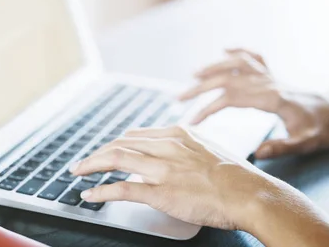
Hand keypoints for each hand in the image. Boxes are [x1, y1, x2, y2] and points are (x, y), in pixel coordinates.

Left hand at [70, 126, 328, 246]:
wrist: (249, 192)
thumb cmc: (234, 175)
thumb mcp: (207, 149)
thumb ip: (184, 149)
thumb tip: (169, 155)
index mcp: (178, 134)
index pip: (136, 134)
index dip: (116, 143)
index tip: (106, 150)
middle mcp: (167, 146)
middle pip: (121, 143)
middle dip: (98, 152)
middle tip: (84, 161)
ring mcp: (163, 169)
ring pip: (116, 159)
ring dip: (92, 165)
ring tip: (78, 171)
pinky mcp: (162, 192)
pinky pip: (123, 189)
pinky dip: (102, 190)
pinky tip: (91, 194)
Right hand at [180, 49, 328, 159]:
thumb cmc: (325, 127)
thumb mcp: (308, 142)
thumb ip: (283, 147)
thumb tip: (258, 153)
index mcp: (271, 98)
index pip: (230, 98)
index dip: (208, 108)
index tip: (192, 120)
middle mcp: (268, 82)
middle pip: (227, 79)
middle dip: (200, 87)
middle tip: (179, 97)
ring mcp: (271, 76)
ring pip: (237, 64)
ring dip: (214, 67)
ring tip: (194, 75)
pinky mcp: (275, 76)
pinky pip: (254, 57)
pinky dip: (239, 52)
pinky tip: (227, 49)